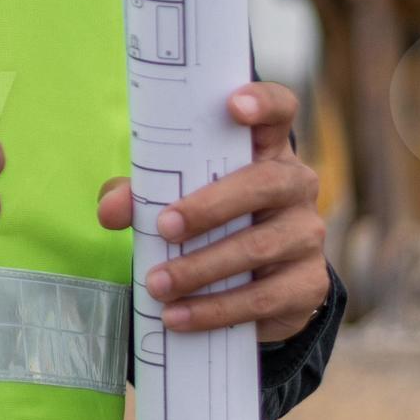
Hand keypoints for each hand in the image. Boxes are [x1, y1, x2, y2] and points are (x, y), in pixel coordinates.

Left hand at [93, 81, 328, 342]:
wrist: (251, 287)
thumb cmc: (205, 222)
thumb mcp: (169, 199)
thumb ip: (137, 195)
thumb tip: (112, 211)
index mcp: (265, 150)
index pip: (280, 111)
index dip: (263, 103)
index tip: (234, 106)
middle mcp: (296, 185)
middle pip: (266, 183)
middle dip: (211, 206)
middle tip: (164, 227)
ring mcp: (307, 235)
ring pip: (260, 247)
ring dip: (203, 268)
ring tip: (158, 284)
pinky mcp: (308, 284)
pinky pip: (263, 297)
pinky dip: (216, 309)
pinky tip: (179, 317)